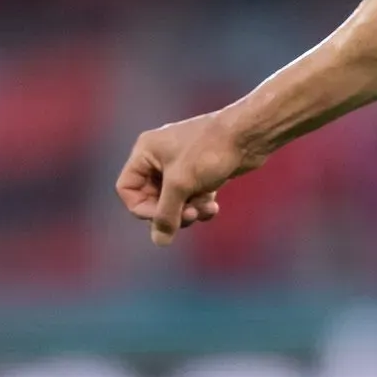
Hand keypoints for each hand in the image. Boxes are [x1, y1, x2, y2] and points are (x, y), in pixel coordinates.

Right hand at [115, 109, 253, 243]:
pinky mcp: (199, 172)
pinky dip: (200, 205)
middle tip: (190, 215)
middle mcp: (159, 157)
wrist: (248, 135)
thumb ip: (166, 214)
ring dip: (188, 211)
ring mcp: (180, 165)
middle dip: (171, 211)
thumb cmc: (210, 151)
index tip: (163, 217)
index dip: (142, 208)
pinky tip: (213, 206)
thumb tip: (160, 242)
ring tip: (204, 209)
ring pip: (173, 201)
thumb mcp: (182, 185)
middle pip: (151, 199)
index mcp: (146, 152)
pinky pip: (190, 197)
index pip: (127, 189)